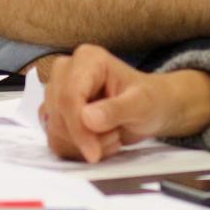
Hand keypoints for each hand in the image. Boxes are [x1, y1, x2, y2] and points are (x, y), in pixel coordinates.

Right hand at [40, 45, 209, 162]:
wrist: (157, 108)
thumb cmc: (154, 100)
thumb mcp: (143, 104)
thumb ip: (115, 111)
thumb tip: (88, 116)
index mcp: (88, 59)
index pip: (68, 95)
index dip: (79, 126)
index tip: (96, 150)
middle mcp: (70, 70)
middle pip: (56, 112)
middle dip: (83, 136)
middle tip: (109, 144)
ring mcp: (62, 91)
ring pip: (53, 127)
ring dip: (82, 143)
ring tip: (109, 138)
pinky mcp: (60, 111)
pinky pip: (55, 137)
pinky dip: (77, 147)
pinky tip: (99, 142)